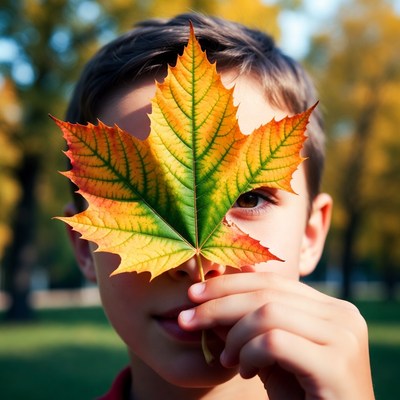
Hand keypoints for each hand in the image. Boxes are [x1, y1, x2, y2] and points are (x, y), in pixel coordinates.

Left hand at [179, 272, 374, 399]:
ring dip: (235, 336)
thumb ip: (246, 323)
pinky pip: (275, 342)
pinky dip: (250, 354)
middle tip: (187, 319)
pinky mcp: (337, 365)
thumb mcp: (267, 353)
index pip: (272, 281)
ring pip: (268, 314)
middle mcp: (343, 315)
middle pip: (267, 293)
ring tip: (226, 359)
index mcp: (330, 307)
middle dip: (219, 304)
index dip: (229, 284)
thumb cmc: (298, 395)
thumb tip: (210, 293)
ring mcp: (344, 337)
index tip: (193, 295)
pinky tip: (245, 372)